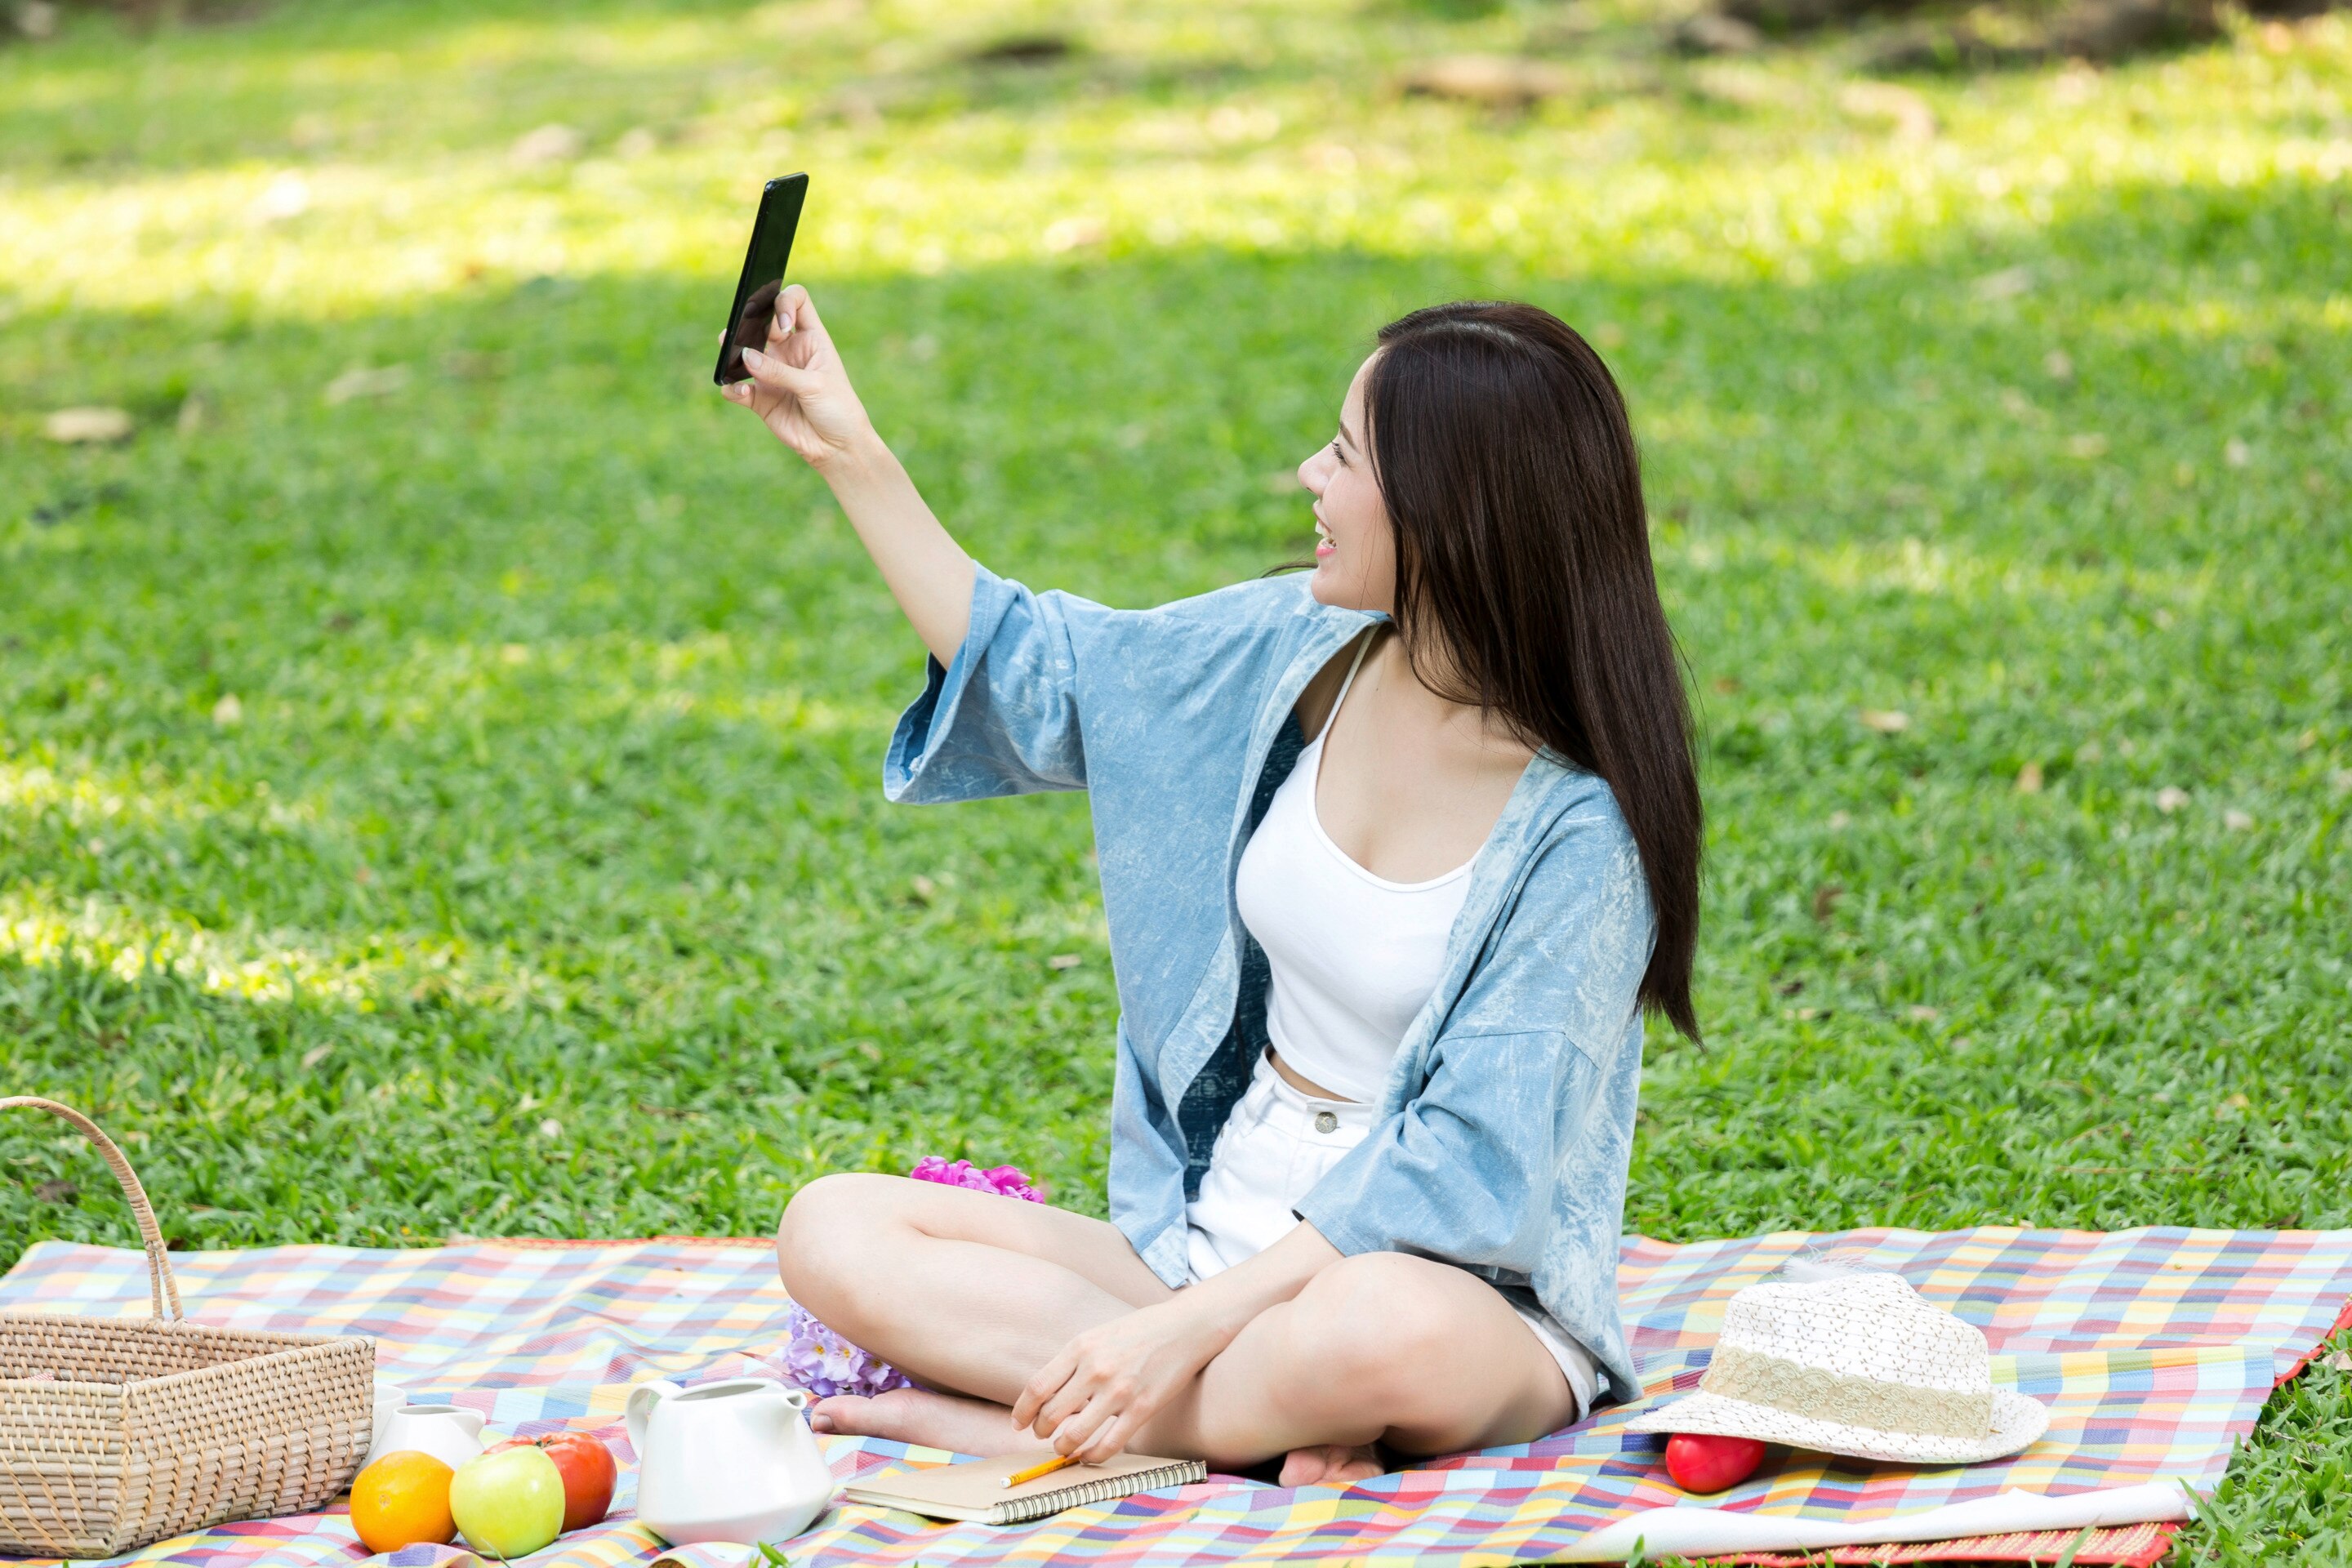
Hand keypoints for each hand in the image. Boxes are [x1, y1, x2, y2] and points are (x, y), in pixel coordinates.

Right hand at [718, 284, 873, 469]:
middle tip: (745, 335)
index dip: (785, 302)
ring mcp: (772, 373)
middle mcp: (788, 350)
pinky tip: (740, 392)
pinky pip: (737, 387)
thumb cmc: (839, 409)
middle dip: (750, 323)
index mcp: (810, 338)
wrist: (837, 448)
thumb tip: (746, 356)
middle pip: (762, 322)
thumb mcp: (815, 385)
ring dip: (732, 351)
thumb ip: (781, 371)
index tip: (783, 326)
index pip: (796, 301)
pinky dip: (733, 387)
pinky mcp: (760, 398)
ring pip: (743, 353)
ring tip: (730, 355)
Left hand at [1010, 1299, 1231, 1462]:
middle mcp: (1096, 1369)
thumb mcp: (1097, 1336)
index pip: (1037, 1388)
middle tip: (1043, 1435)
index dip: (1022, 1412)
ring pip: (1075, 1435)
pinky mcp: (1142, 1408)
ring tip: (1064, 1448)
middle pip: (1051, 1414)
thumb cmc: (1138, 1332)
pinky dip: (1092, 1456)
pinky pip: (1109, 1444)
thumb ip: (1072, 1363)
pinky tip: (1089, 1456)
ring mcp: (1120, 1390)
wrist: (1184, 1327)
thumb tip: (1045, 1397)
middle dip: (1041, 1432)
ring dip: (1063, 1448)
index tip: (1019, 1424)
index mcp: (1080, 1347)